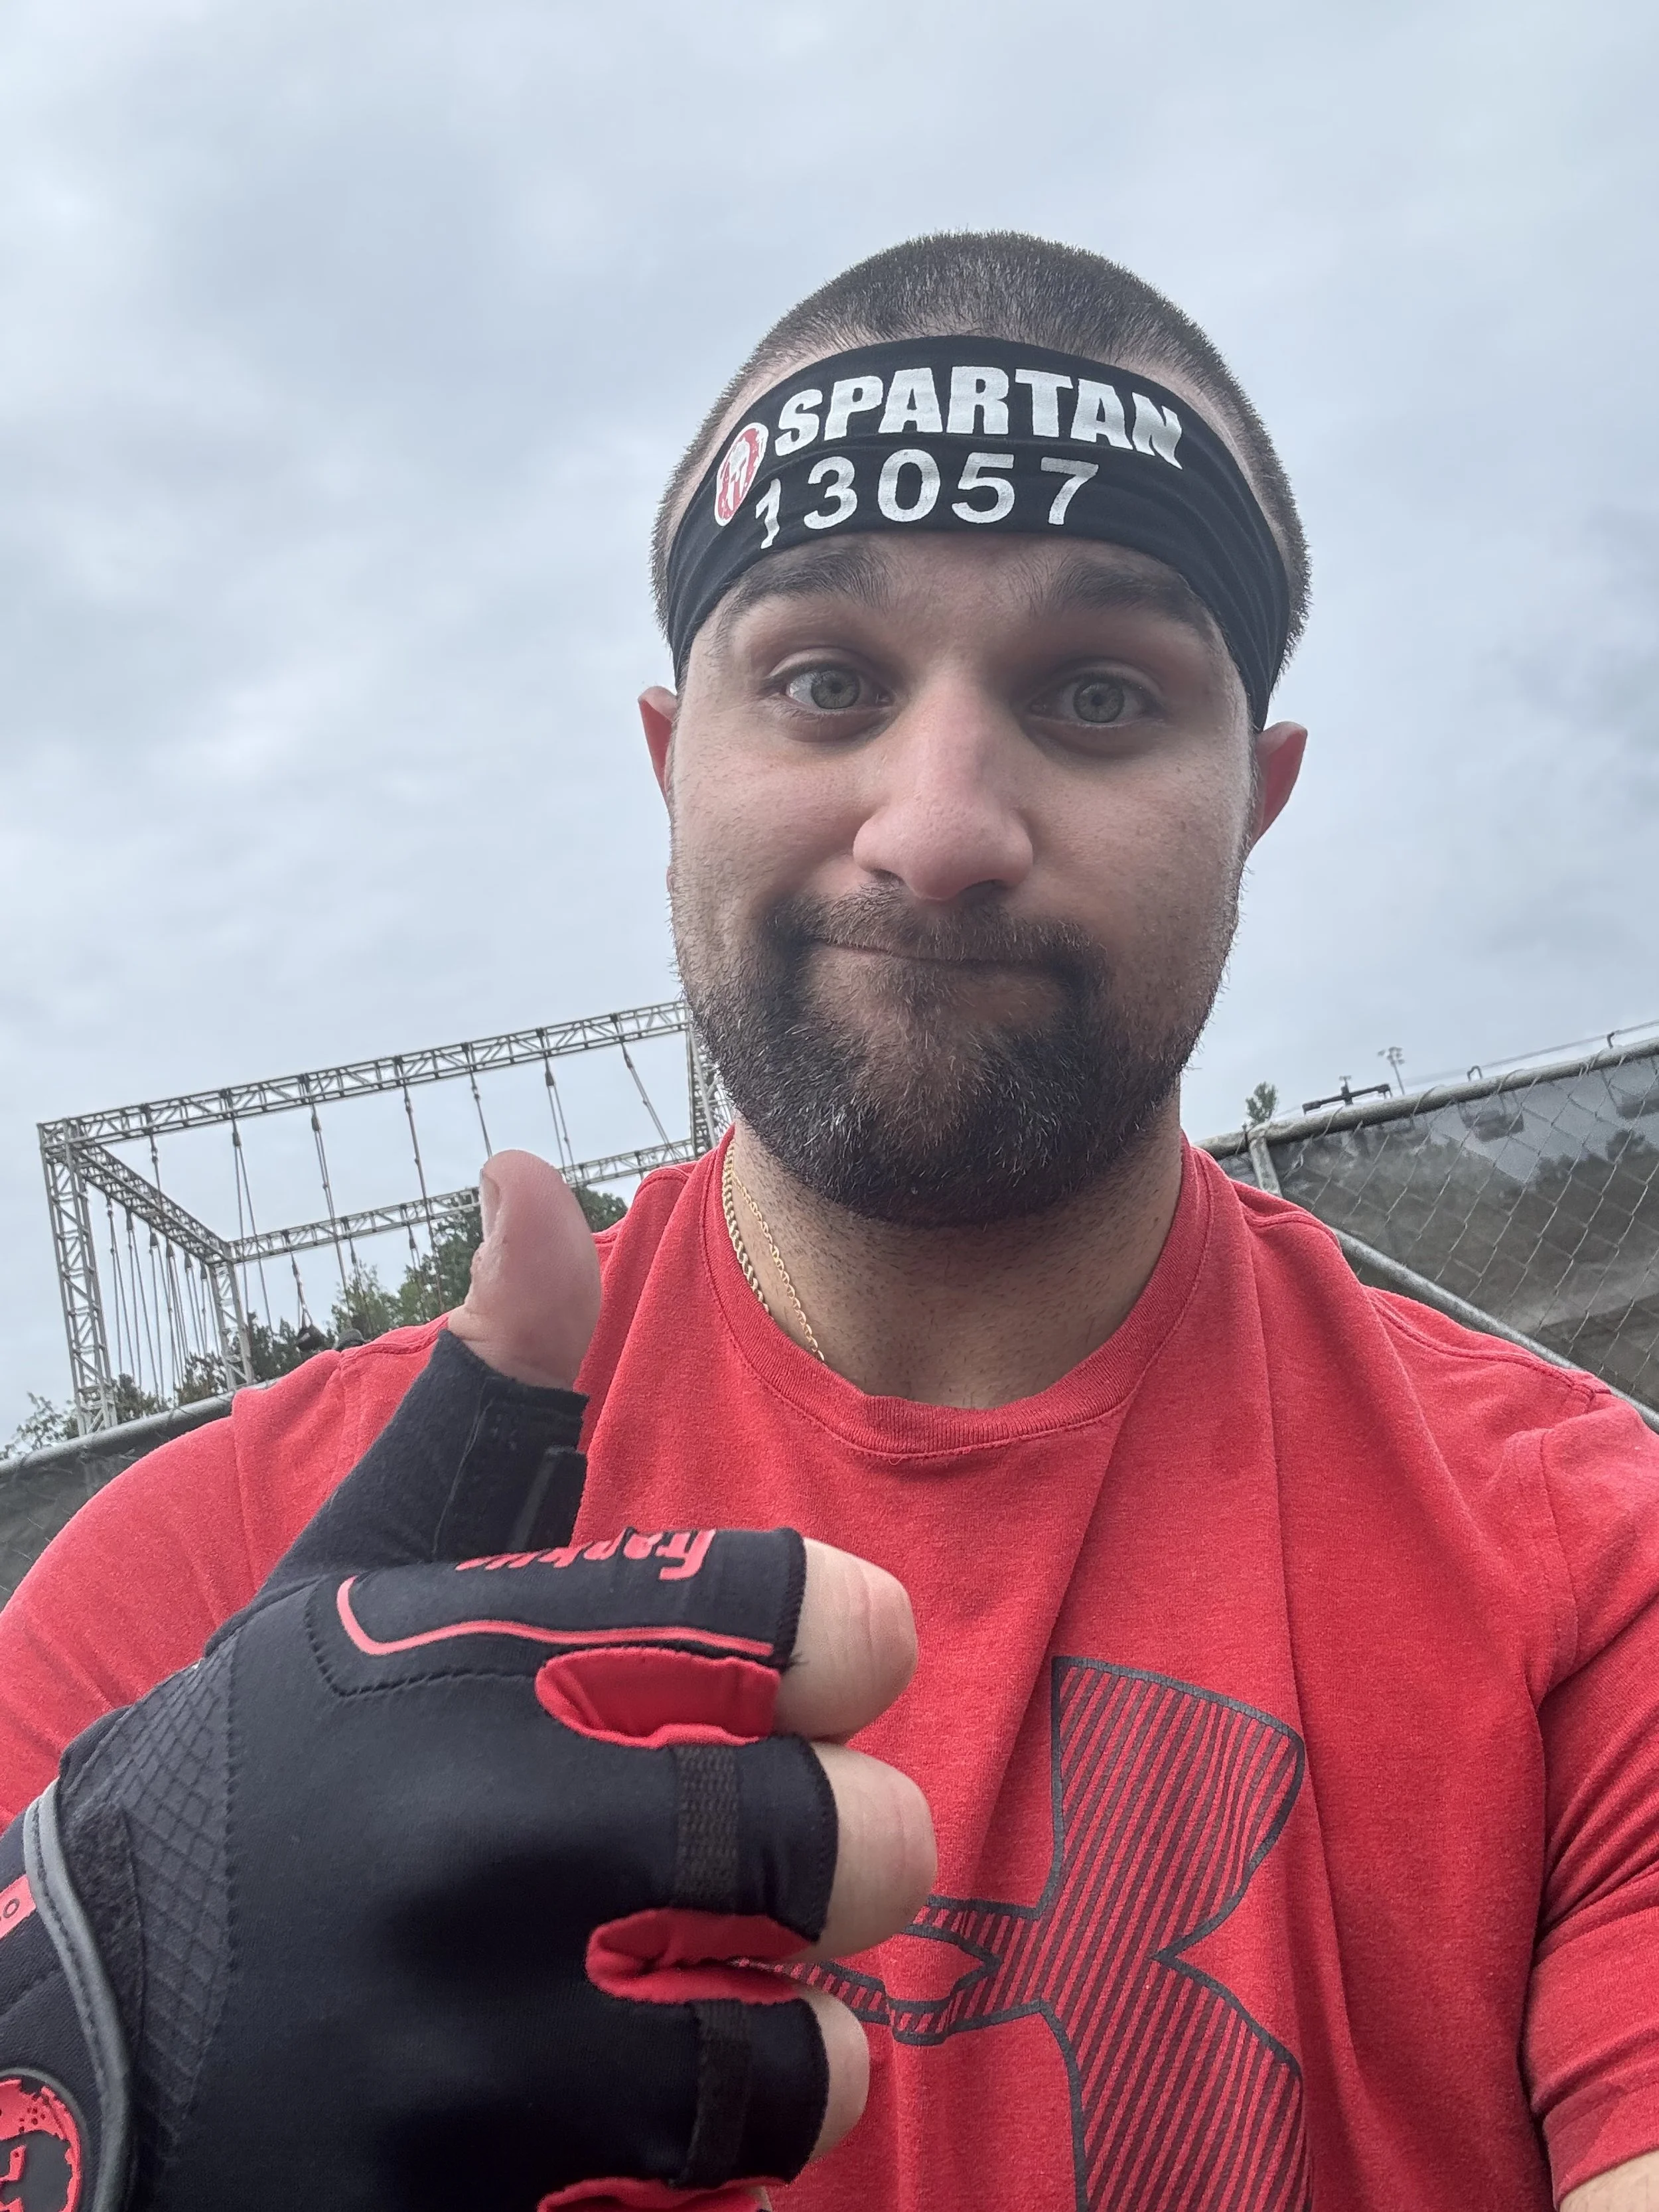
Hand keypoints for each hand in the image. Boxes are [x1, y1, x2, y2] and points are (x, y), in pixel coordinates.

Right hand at [0, 1151, 931, 2211]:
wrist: (36, 2069)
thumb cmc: (248, 1795)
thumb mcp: (347, 1590)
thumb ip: (483, 1405)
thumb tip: (542, 1177)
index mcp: (454, 1660)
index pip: (766, 1602)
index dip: (847, 1629)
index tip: (852, 1658)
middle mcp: (455, 1849)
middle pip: (821, 1843)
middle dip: (863, 1854)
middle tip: (844, 1859)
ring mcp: (443, 2073)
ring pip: (778, 2073)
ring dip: (801, 2050)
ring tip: (758, 2014)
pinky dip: (701, 2186)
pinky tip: (640, 2134)